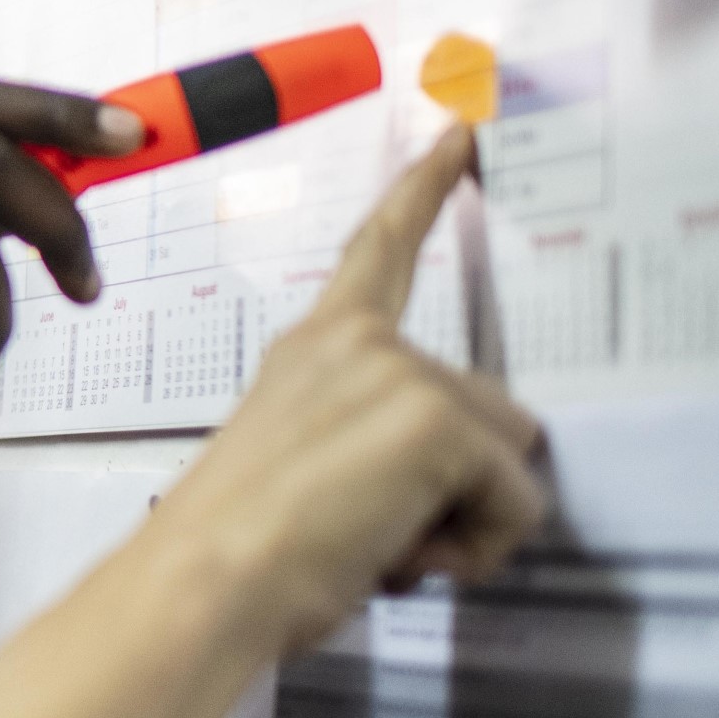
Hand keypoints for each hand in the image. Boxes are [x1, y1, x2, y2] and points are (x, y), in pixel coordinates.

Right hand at [154, 126, 546, 655]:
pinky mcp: (436, 420)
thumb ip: (363, 440)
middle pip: (487, 410)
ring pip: (509, 459)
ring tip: (378, 545)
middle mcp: (358, 344)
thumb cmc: (230, 549)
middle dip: (458, 484)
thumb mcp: (298, 467)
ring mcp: (400, 373)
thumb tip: (433, 493)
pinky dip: (476, 547)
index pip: (377, 252)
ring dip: (466, 519)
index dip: (423, 190)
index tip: (459, 135)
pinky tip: (399, 553)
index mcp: (312, 349)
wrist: (202, 581)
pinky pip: (516, 501)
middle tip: (372, 530)